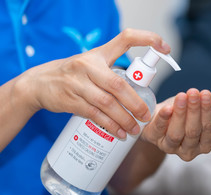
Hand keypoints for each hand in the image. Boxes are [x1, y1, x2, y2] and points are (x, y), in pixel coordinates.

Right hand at [15, 29, 169, 138]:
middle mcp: (88, 65)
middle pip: (118, 84)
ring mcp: (77, 83)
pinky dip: (110, 126)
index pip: (125, 39)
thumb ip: (113, 74)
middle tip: (147, 115)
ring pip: (107, 103)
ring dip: (124, 119)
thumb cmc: (74, 75)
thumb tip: (140, 92)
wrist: (38, 84)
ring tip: (135, 129)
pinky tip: (119, 133)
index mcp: (99, 54)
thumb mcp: (92, 66)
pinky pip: (94, 115)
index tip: (165, 48)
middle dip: (136, 102)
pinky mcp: (70, 100)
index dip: (147, 39)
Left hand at [141, 88, 210, 160]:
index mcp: (205, 145)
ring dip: (179, 113)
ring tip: (182, 96)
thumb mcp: (208, 114)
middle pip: (193, 131)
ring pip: (176, 133)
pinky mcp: (154, 140)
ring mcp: (170, 148)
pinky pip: (158, 130)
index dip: (207, 111)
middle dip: (194, 110)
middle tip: (193, 92)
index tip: (206, 94)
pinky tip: (167, 108)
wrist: (165, 114)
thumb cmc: (190, 114)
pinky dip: (163, 118)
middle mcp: (189, 151)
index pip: (209, 129)